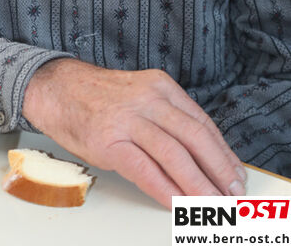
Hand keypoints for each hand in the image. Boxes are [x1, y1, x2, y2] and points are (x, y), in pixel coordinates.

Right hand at [22, 59, 246, 207]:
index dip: (223, 152)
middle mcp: (148, 99)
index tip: (235, 173)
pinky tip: (178, 204)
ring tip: (212, 204)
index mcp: (160, 86)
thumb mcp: (139, 93)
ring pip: (175, 155)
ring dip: (199, 186)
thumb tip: (200, 156)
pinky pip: (146, 171)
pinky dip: (166, 190)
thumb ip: (167, 117)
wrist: (55, 88)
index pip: (202, 122)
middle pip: (195, 138)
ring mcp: (128, 119)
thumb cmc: (98, 97)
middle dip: (219, 170)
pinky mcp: (109, 141)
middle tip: (232, 193)